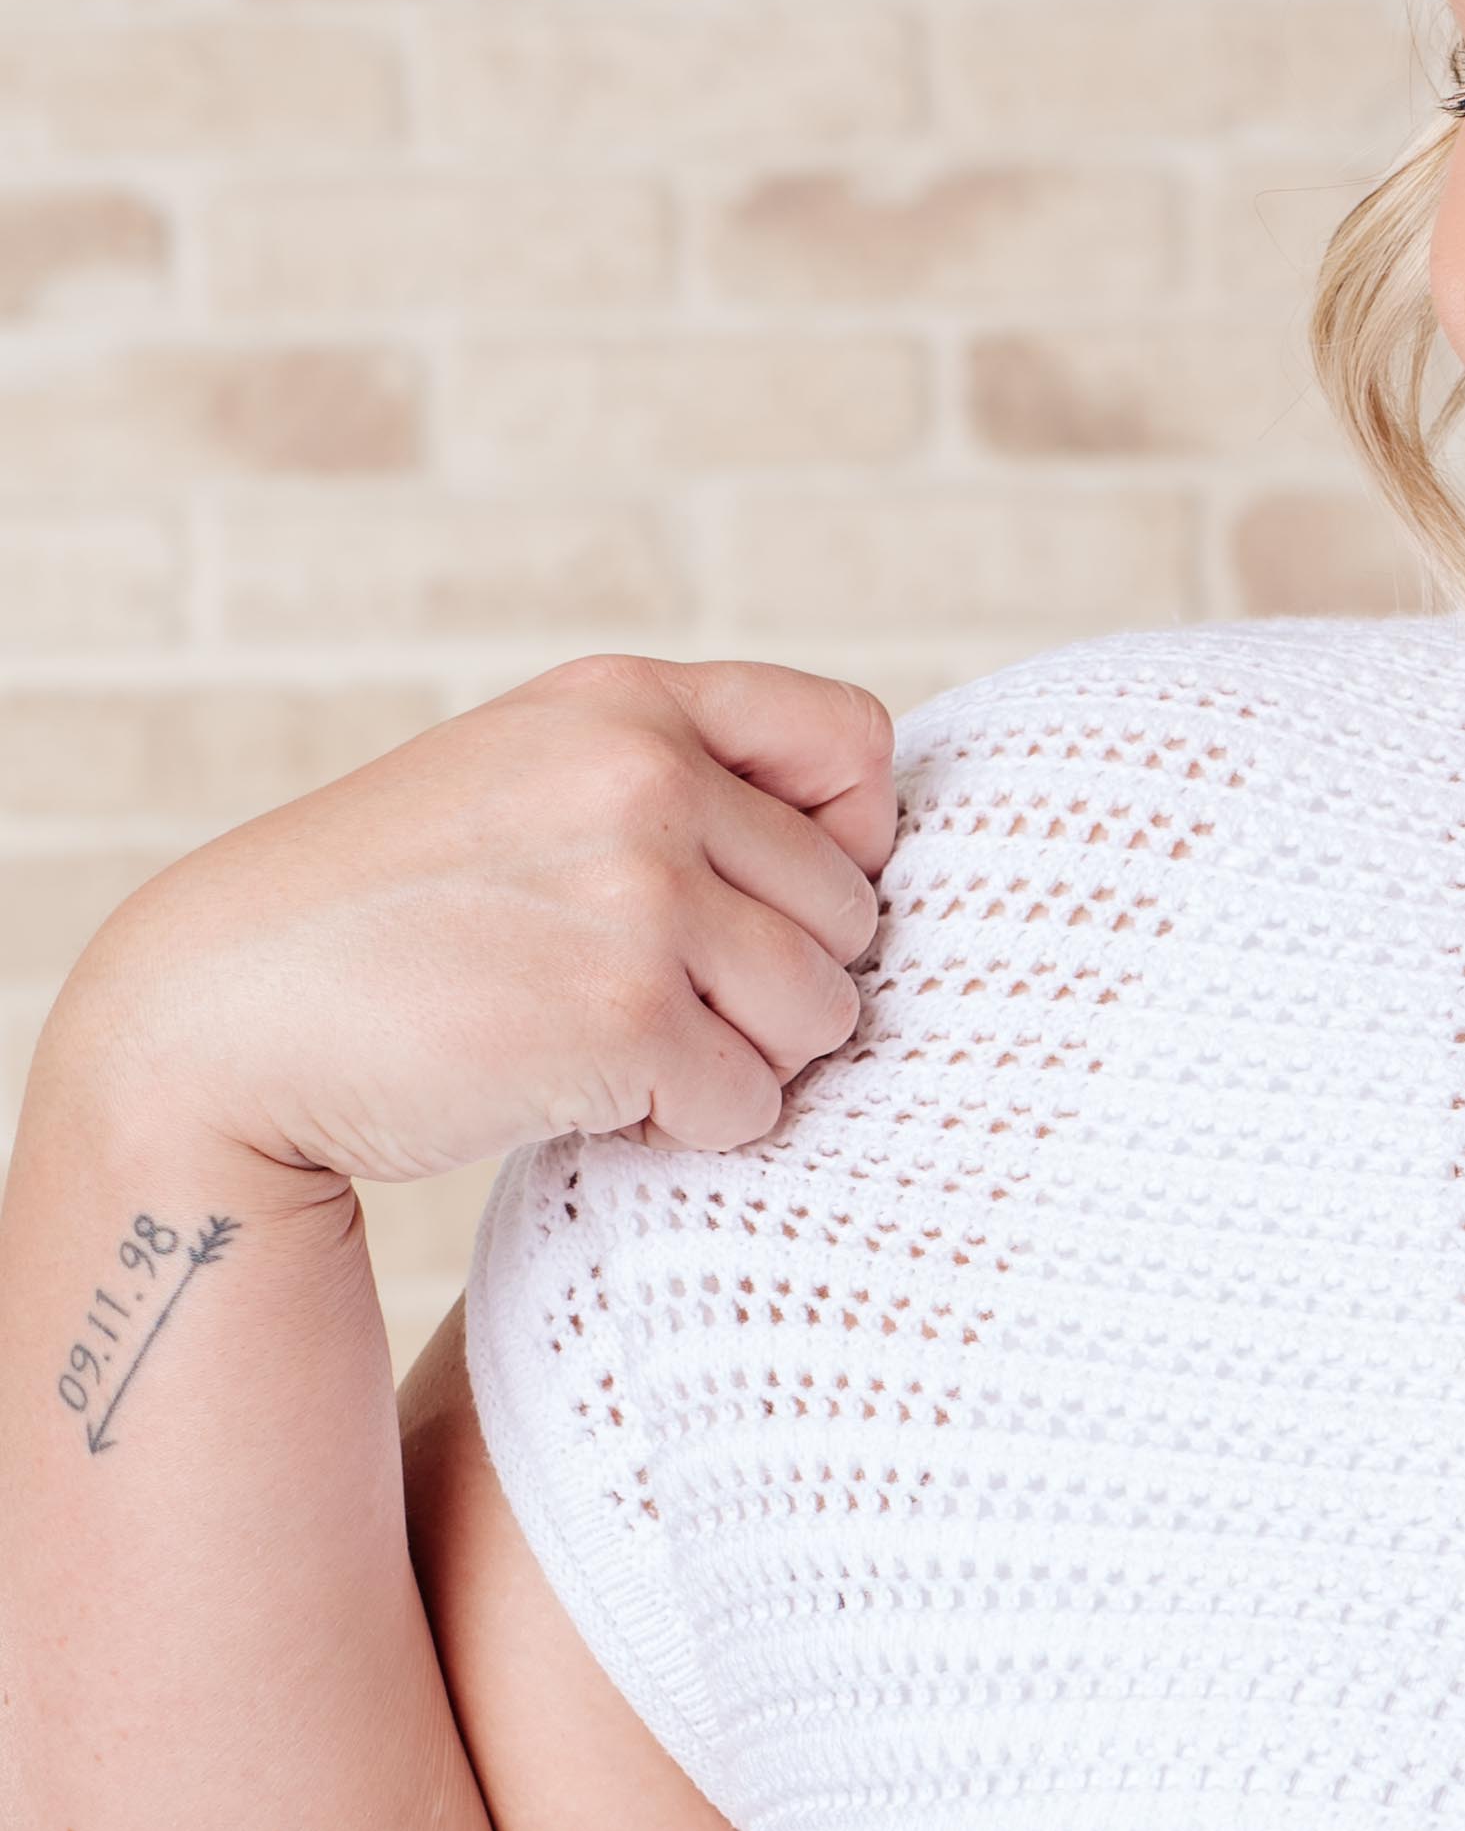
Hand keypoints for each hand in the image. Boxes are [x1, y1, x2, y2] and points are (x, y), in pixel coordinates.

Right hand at [41, 655, 896, 1203]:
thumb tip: (869, 858)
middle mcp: (644, 774)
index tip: (761, 901)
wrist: (228, 1020)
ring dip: (740, 1062)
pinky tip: (592, 1098)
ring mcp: (640, 891)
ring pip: (821, 1015)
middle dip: (775, 981)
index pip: (854, 742)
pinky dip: (688, 1129)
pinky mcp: (627, 1014)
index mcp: (624, 701)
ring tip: (618, 1049)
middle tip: (653, 1003)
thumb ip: (672, 785)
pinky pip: (753, 1104)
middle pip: (850, 911)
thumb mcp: (526, 785)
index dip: (844, 843)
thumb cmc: (391, 923)